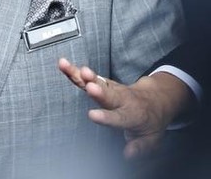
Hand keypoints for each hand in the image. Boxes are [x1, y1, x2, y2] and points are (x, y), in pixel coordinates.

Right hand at [58, 57, 194, 158]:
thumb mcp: (152, 138)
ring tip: (68, 67)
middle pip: (109, 95)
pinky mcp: (101, 83)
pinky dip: (74, 71)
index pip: (120, 117)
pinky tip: (62, 64)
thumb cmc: (150, 121)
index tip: (92, 115)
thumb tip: (127, 154)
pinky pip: (86, 78)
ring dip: (81, 75)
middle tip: (89, 87)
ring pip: (95, 81)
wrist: (155, 98)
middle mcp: (121, 99)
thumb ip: (140, 146)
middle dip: (98, 91)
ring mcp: (111, 89)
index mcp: (134, 114)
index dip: (107, 117)